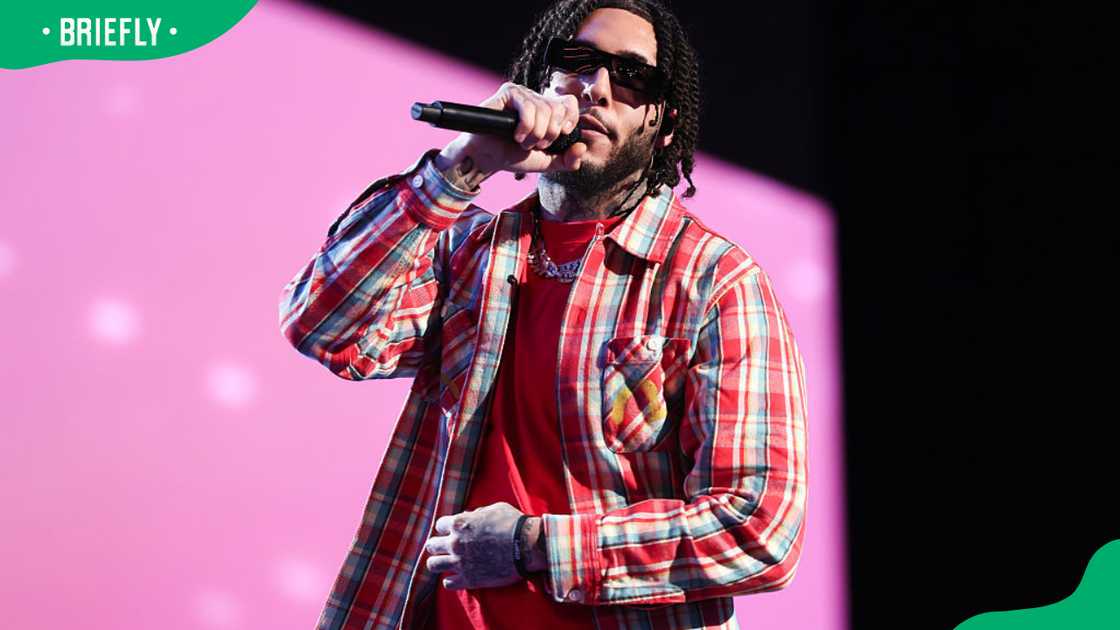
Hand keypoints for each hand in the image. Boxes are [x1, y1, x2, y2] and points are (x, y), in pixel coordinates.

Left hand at [424, 501, 525, 590]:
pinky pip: (448, 584)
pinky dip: (452, 581)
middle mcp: (455, 543)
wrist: (527, 547)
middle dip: (438, 546)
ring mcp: (460, 562)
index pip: (439, 525)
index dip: (447, 528)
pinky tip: (459, 577)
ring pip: (433, 565)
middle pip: (431, 546)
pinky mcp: (469, 580)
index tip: (454, 531)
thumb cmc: (513, 524)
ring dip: (439, 563)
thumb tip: (471, 517)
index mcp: (459, 523)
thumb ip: (476, 514)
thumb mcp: (494, 509)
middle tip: (447, 548)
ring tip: (448, 564)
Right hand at [435, 82, 586, 187]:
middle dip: (549, 134)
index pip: (569, 104)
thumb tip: (582, 147)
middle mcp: (536, 99)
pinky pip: (528, 107)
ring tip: (521, 141)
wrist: (488, 158)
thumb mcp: (546, 162)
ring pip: (544, 111)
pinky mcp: (509, 92)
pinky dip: (524, 127)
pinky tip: (515, 134)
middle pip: (558, 108)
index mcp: (547, 111)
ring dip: (534, 134)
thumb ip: (567, 160)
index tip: (561, 134)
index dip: (569, 119)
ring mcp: (523, 94)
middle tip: (534, 144)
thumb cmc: (513, 156)